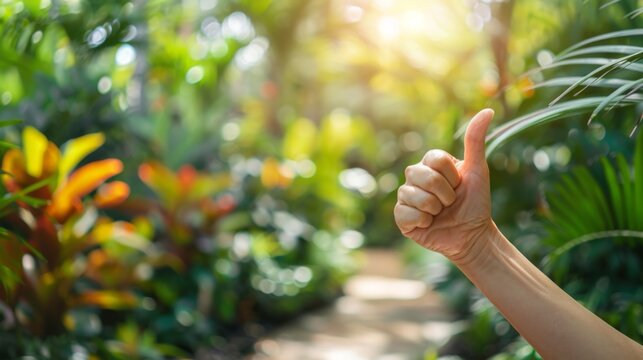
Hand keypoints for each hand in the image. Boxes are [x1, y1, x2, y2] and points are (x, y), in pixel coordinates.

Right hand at [394, 109, 496, 260]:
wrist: (472, 235)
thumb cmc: (475, 203)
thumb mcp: (478, 171)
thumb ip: (475, 140)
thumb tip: (487, 110)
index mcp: (430, 164)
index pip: (435, 159)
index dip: (452, 177)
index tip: (459, 185)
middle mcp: (414, 177)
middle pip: (423, 177)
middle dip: (445, 194)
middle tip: (450, 203)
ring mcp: (406, 197)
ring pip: (414, 196)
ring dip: (435, 210)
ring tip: (440, 214)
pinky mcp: (401, 217)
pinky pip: (406, 213)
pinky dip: (423, 222)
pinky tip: (429, 224)